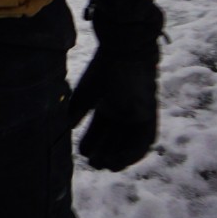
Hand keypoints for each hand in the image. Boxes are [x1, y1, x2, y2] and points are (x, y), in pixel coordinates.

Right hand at [69, 44, 159, 171]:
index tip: (82, 152)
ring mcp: (138, 114)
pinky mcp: (148, 115)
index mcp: (110, 102)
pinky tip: (118, 160)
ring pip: (130, 142)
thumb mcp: (87, 93)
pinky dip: (132, 154)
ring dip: (119, 157)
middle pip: (116, 138)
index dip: (92, 140)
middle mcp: (125, 110)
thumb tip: (68, 126)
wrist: (125, 52)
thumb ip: (77, 110)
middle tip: (92, 164)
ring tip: (104, 165)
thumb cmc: (104, 68)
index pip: (101, 127)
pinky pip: (144, 141)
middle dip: (104, 152)